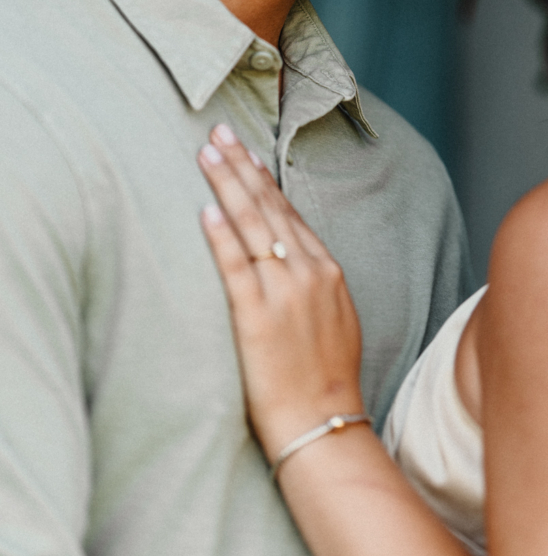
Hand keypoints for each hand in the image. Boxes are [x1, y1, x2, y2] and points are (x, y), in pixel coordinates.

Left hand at [198, 125, 364, 463]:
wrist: (325, 424)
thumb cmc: (327, 378)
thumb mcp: (335, 317)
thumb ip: (313, 281)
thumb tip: (289, 257)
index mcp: (327, 269)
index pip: (289, 212)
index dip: (263, 178)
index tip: (244, 150)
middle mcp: (308, 271)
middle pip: (269, 206)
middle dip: (241, 165)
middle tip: (218, 132)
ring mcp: (284, 291)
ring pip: (253, 224)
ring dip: (228, 184)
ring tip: (207, 154)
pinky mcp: (257, 316)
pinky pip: (236, 266)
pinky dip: (220, 235)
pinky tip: (205, 210)